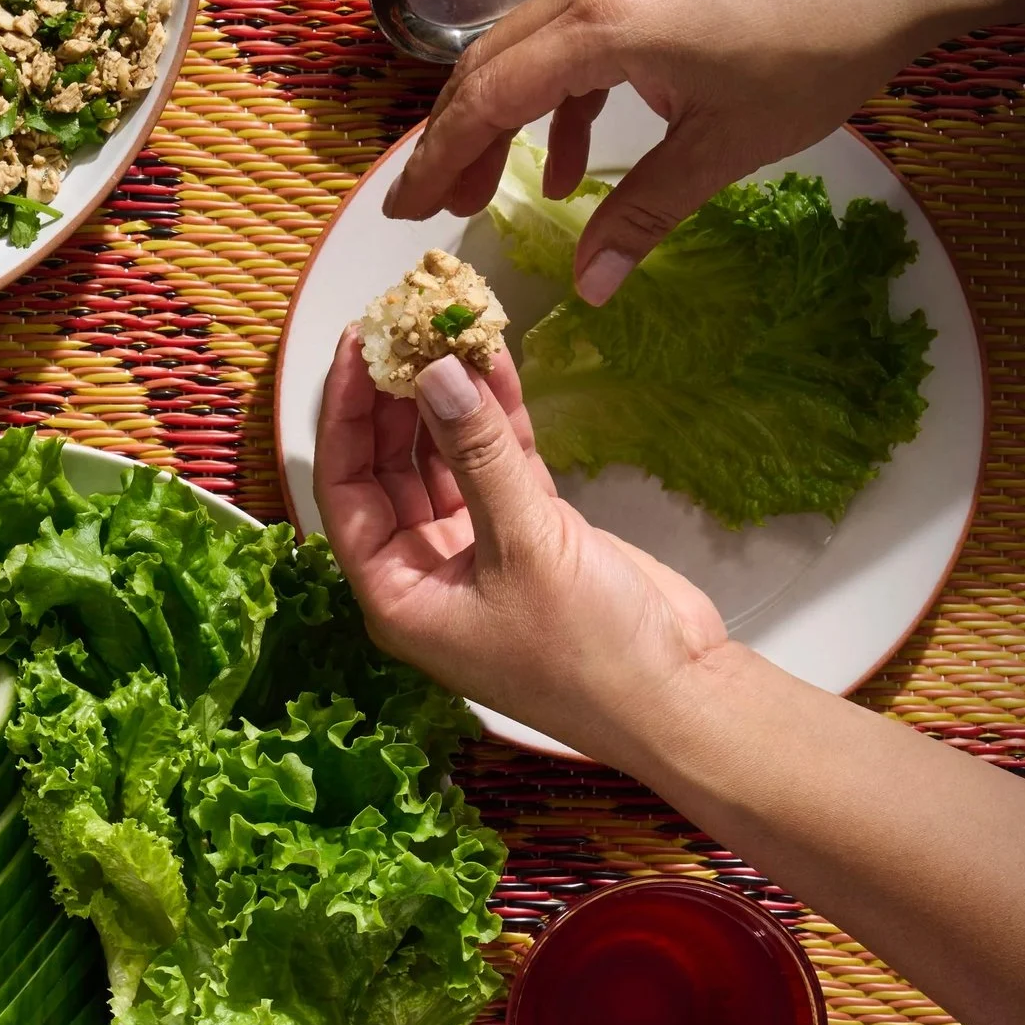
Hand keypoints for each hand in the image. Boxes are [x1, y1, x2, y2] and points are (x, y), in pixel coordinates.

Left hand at [313, 331, 726, 761]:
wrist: (679, 697)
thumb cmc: (588, 652)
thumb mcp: (524, 545)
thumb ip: (478, 455)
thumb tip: (435, 374)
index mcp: (395, 594)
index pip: (345, 490)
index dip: (345, 417)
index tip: (354, 347)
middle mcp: (425, 571)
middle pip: (389, 469)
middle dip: (395, 400)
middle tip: (399, 327)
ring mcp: (477, 550)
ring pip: (445, 459)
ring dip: (448, 400)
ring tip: (445, 329)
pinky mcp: (529, 533)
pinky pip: (497, 463)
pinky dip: (496, 417)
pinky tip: (492, 360)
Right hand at [382, 0, 928, 305]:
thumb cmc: (813, 55)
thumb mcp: (721, 148)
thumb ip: (641, 215)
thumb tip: (588, 292)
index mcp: (604, 27)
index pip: (488, 97)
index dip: (441, 159)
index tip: (409, 211)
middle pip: (484, 68)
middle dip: (452, 142)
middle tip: (429, 210)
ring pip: (517, 52)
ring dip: (495, 122)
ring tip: (485, 193)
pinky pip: (562, 44)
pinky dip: (551, 103)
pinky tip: (572, 166)